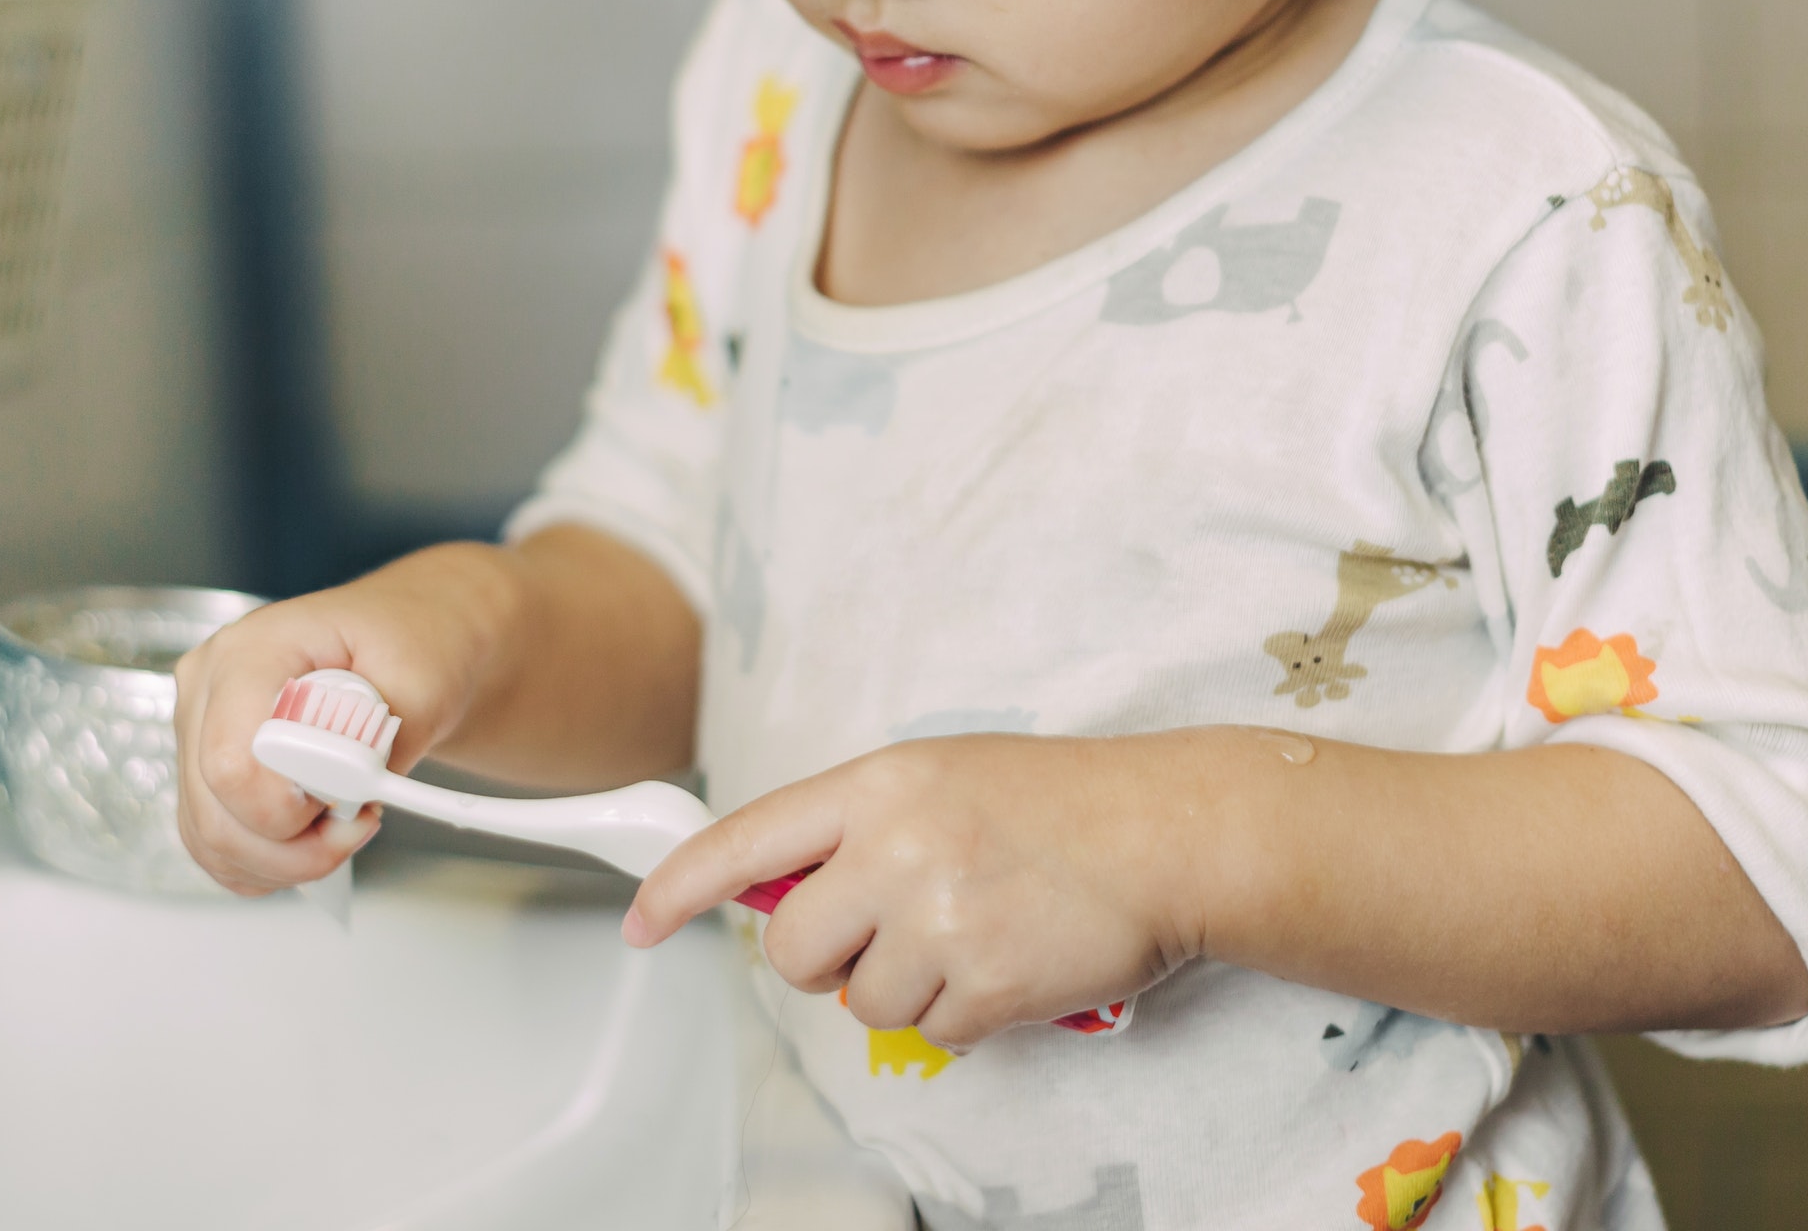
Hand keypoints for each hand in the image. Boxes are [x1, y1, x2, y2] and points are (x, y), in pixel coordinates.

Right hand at [173, 545, 516, 895]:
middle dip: (293, 845)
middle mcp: (210, 687)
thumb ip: (380, 737)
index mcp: (252, 649)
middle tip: (360, 826)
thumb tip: (343, 791)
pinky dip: (268, 863)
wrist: (410, 640)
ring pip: (211, 838)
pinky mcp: (207, 772)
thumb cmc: (413, 642)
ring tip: (347, 828)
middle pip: (215, 809)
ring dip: (285, 859)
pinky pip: (216, 847)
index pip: (232, 758)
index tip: (354, 804)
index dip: (288, 806)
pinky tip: (315, 839)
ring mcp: (200, 731)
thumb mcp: (426, 675)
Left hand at [622, 733, 1209, 1047]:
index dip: (681, 885)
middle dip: (822, 958)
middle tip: (883, 933)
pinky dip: (961, 1011)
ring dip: (905, 984)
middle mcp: (896, 847)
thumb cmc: (1060, 799)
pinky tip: (1006, 958)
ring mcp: (938, 918)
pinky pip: (928, 1033)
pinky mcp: (983, 985)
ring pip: (857, 1002)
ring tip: (972, 931)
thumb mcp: (943, 775)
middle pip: (790, 947)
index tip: (641, 921)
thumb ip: (860, 823)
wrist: (1166, 831)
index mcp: (882, 785)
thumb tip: (788, 890)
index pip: (751, 838)